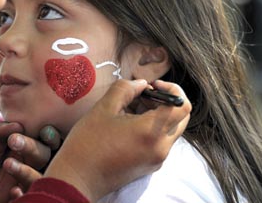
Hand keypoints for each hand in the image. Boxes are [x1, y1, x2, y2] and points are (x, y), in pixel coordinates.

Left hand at [0, 120, 58, 202]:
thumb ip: (0, 128)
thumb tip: (20, 125)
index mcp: (23, 142)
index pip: (44, 139)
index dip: (48, 136)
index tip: (41, 131)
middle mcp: (25, 160)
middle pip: (44, 158)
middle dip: (33, 149)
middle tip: (14, 142)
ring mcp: (17, 179)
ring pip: (36, 179)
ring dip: (27, 172)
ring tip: (7, 164)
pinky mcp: (5, 197)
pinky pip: (22, 197)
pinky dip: (21, 195)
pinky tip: (13, 190)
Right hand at [42, 79, 190, 201]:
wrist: (78, 177)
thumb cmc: (88, 142)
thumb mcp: (103, 108)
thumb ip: (125, 89)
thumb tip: (140, 84)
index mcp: (151, 132)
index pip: (182, 106)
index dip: (172, 90)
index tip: (153, 85)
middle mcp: (161, 147)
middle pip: (181, 118)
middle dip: (166, 101)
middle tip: (143, 94)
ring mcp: (157, 158)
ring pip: (171, 129)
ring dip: (158, 114)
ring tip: (131, 107)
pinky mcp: (150, 165)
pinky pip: (161, 141)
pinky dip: (152, 127)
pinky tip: (128, 123)